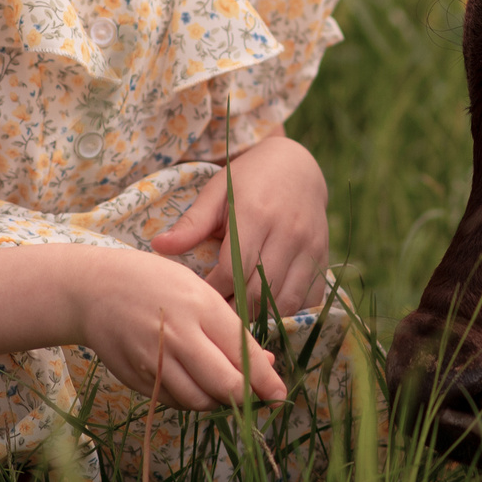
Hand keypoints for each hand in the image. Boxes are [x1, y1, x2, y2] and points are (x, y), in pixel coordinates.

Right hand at [70, 249, 285, 409]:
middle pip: (225, 386)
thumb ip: (230, 330)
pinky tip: (195, 383)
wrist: (94, 291)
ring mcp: (155, 362)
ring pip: (201, 402)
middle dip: (248, 398)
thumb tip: (265, 365)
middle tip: (258, 400)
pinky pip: (176, 402)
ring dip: (219, 401)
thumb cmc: (154, 284)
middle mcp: (178, 337)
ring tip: (224, 387)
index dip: (266, 381)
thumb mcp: (198, 292)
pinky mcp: (139, 381)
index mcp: (200, 306)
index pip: (242, 354)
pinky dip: (193, 399)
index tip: (280, 394)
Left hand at [151, 132, 329, 317]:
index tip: (200, 296)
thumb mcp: (217, 192)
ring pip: (286, 302)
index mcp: (255, 215)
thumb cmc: (248, 180)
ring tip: (239, 316)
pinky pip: (309, 299)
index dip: (213, 291)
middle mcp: (287, 233)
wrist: (297, 166)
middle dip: (235, 310)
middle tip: (215, 314)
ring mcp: (310, 247)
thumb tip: (158, 247)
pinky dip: (289, 312)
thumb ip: (192, 223)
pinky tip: (269, 309)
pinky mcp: (323, 256)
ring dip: (261, 316)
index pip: (232, 272)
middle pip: (259, 292)